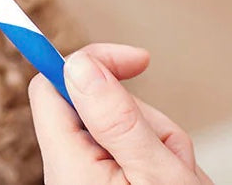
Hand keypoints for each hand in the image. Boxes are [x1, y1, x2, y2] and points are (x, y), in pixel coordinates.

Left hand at [28, 44, 213, 184]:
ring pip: (123, 131)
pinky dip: (159, 165)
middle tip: (174, 158)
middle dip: (145, 121)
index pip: (51, 88)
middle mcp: (68, 170)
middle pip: (98, 108)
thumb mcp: (155, 176)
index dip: (89, 62)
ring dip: (160, 147)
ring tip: (179, 182)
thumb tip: (79, 64)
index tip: (136, 58)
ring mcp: (87, 179)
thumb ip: (116, 119)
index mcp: (66, 164)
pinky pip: (132, 156)